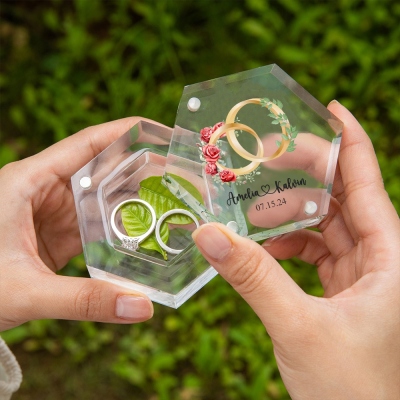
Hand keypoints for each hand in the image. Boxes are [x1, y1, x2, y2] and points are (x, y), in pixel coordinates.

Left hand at [0, 117, 154, 330]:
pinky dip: (121, 226)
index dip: (126, 132)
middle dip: (142, 170)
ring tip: (173, 202)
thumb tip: (142, 308)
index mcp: (29, 181)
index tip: (163, 132)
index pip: (87, 144)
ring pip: (103, 197)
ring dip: (135, 200)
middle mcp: (43, 189)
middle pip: (102, 168)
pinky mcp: (57, 234)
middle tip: (182, 175)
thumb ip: (83, 300)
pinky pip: (96, 223)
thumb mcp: (24, 291)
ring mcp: (52, 212)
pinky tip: (146, 232)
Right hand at [193, 101, 399, 398]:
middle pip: (342, 197)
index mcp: (390, 257)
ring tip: (253, 209)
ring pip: (325, 224)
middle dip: (305, 174)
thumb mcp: (298, 326)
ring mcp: (360, 273)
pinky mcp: (342, 288)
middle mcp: (380, 258)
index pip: (368, 182)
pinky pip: (314, 250)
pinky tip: (262, 248)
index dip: (351, 140)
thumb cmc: (351, 388)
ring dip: (289, 214)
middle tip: (267, 157)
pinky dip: (287, 244)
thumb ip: (252, 278)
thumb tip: (207, 234)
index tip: (330, 108)